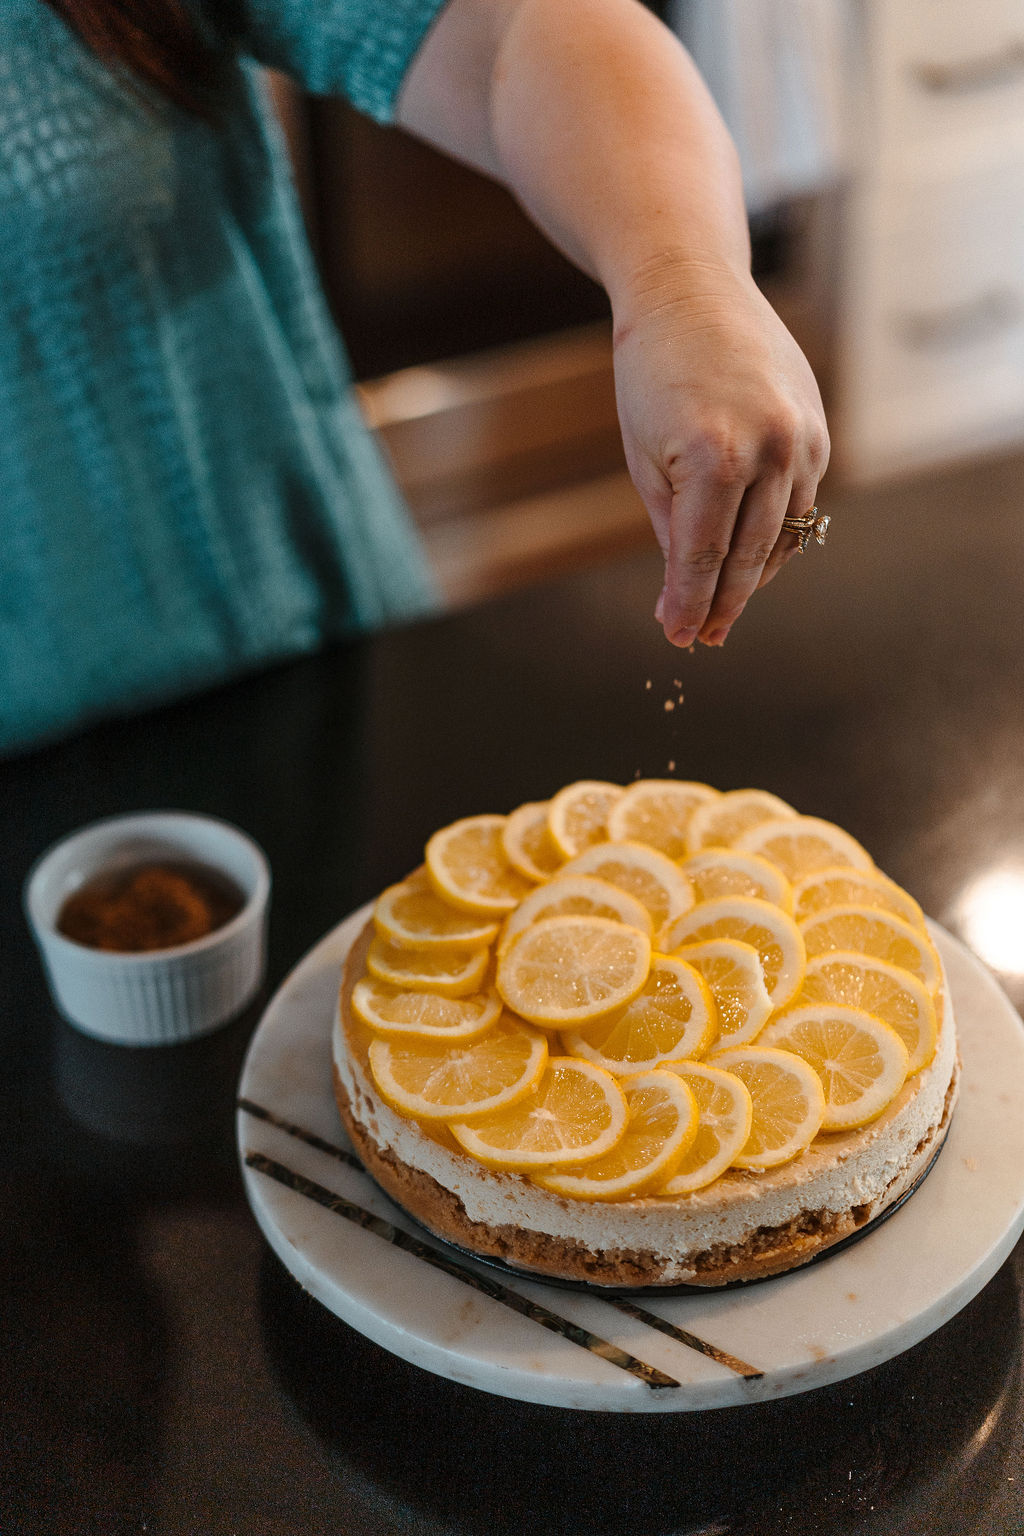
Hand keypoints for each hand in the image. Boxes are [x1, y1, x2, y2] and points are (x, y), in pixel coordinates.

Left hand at [612, 254, 829, 646]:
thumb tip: (686, 585)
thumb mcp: (644, 456)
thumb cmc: (651, 373)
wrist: (692, 290)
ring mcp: (802, 439)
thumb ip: (670, 525)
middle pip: (749, 556)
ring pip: (783, 535)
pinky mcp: (819, 431)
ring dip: (754, 577)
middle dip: (722, 603)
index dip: (689, 603)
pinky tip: (754, 560)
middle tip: (702, 638)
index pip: (703, 556)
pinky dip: (778, 535)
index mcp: (714, 457)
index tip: (677, 637)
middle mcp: (769, 449)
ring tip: (724, 610)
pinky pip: (802, 503)